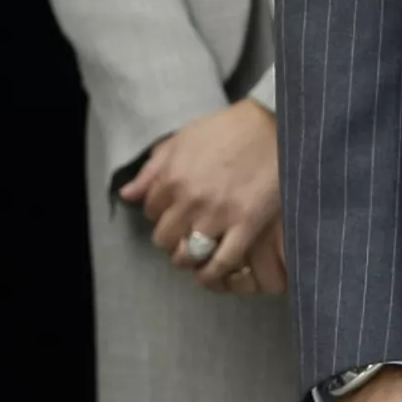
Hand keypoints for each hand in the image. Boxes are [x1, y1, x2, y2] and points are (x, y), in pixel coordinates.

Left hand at [118, 99, 279, 290]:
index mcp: (172, 176)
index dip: (161, 212)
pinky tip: (209, 272)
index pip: (151, 211)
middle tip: (184, 231)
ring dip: (187, 258)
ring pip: (187, 255)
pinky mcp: (246, 226)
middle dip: (171, 236)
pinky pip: (221, 263)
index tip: (173, 210)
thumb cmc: (228, 129)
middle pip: (164, 238)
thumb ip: (152, 168)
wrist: (273, 126)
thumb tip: (127, 194)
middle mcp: (190, 199)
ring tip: (195, 252)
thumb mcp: (183, 139)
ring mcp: (218, 216)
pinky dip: (211, 274)